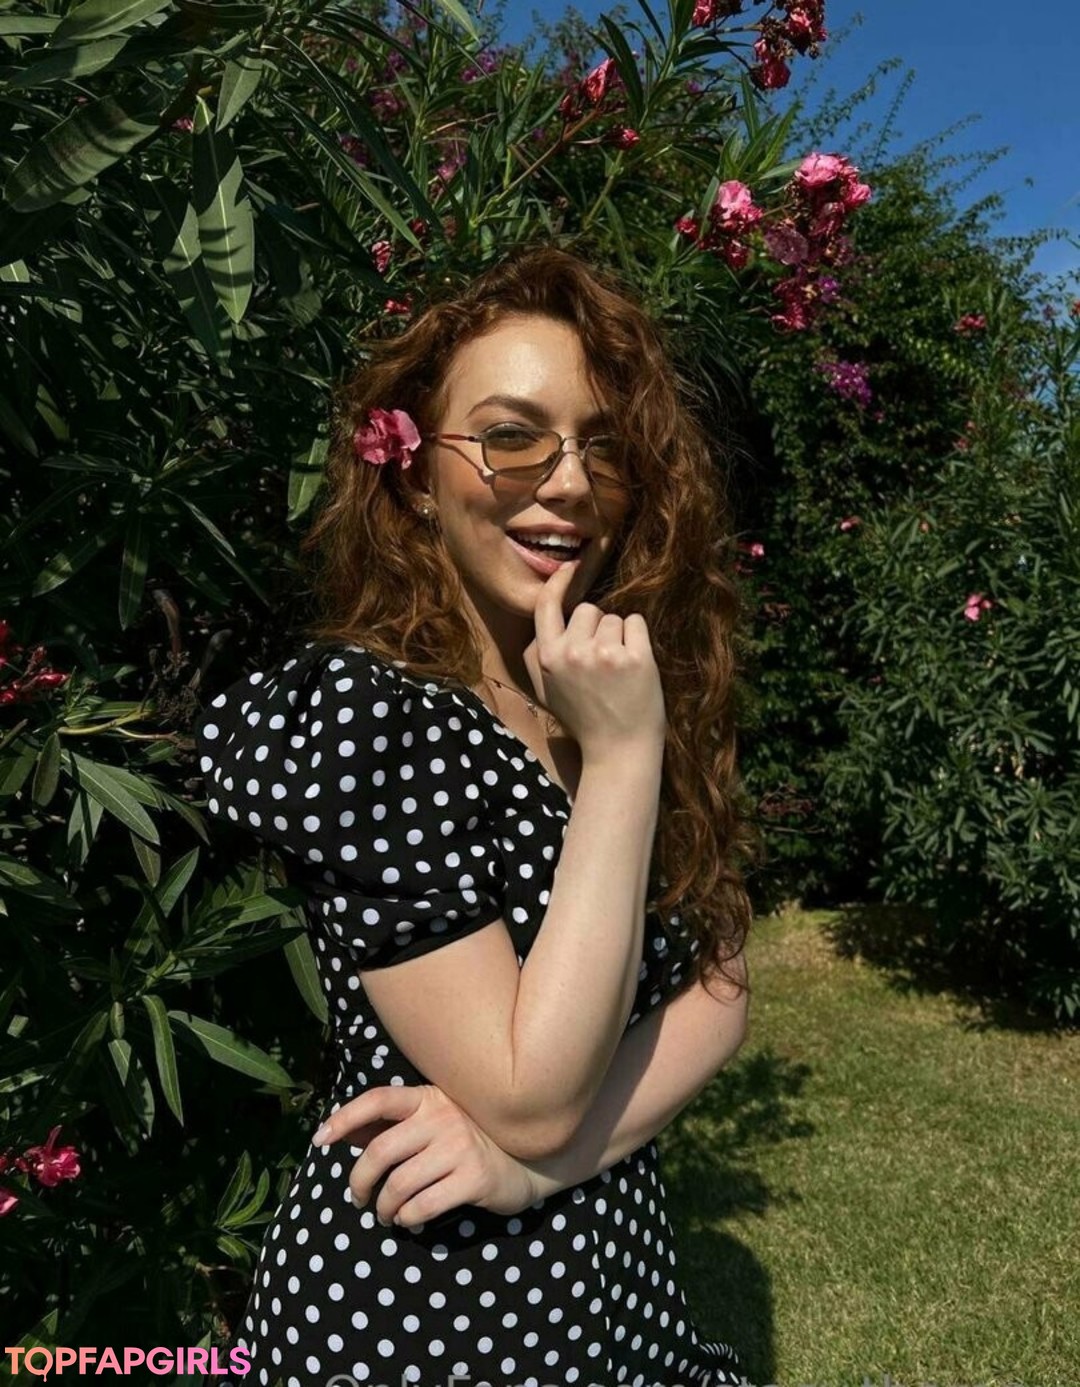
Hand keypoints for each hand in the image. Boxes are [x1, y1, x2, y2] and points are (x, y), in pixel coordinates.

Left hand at [312, 1085, 540, 1227]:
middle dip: (359, 1182)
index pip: (378, 1100)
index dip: (344, 1118)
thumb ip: (391, 1126)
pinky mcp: (474, 1178)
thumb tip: (342, 1132)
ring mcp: (460, 1147)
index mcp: (430, 1098)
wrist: (530, 1161)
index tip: (319, 1140)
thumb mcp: (434, 1125)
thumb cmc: (470, 1142)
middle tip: (359, 1199)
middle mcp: (444, 1116)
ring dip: (384, 1208)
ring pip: (398, 1185)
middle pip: (380, 1152)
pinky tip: (411, 1221)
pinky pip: (422, 1206)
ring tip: (387, 1215)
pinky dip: (407, 1220)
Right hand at [523, 557, 666, 758]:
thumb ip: (535, 657)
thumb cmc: (583, 720)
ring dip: (619, 636)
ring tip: (617, 670)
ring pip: (614, 617)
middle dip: (596, 627)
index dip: (558, 583)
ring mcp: (605, 654)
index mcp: (547, 658)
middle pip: (587, 609)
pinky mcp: (635, 658)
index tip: (569, 568)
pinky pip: (636, 623)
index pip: (546, 606)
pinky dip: (638, 639)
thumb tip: (540, 622)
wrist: (618, 750)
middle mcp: (572, 652)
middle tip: (600, 662)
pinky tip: (634, 666)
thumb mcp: (545, 692)